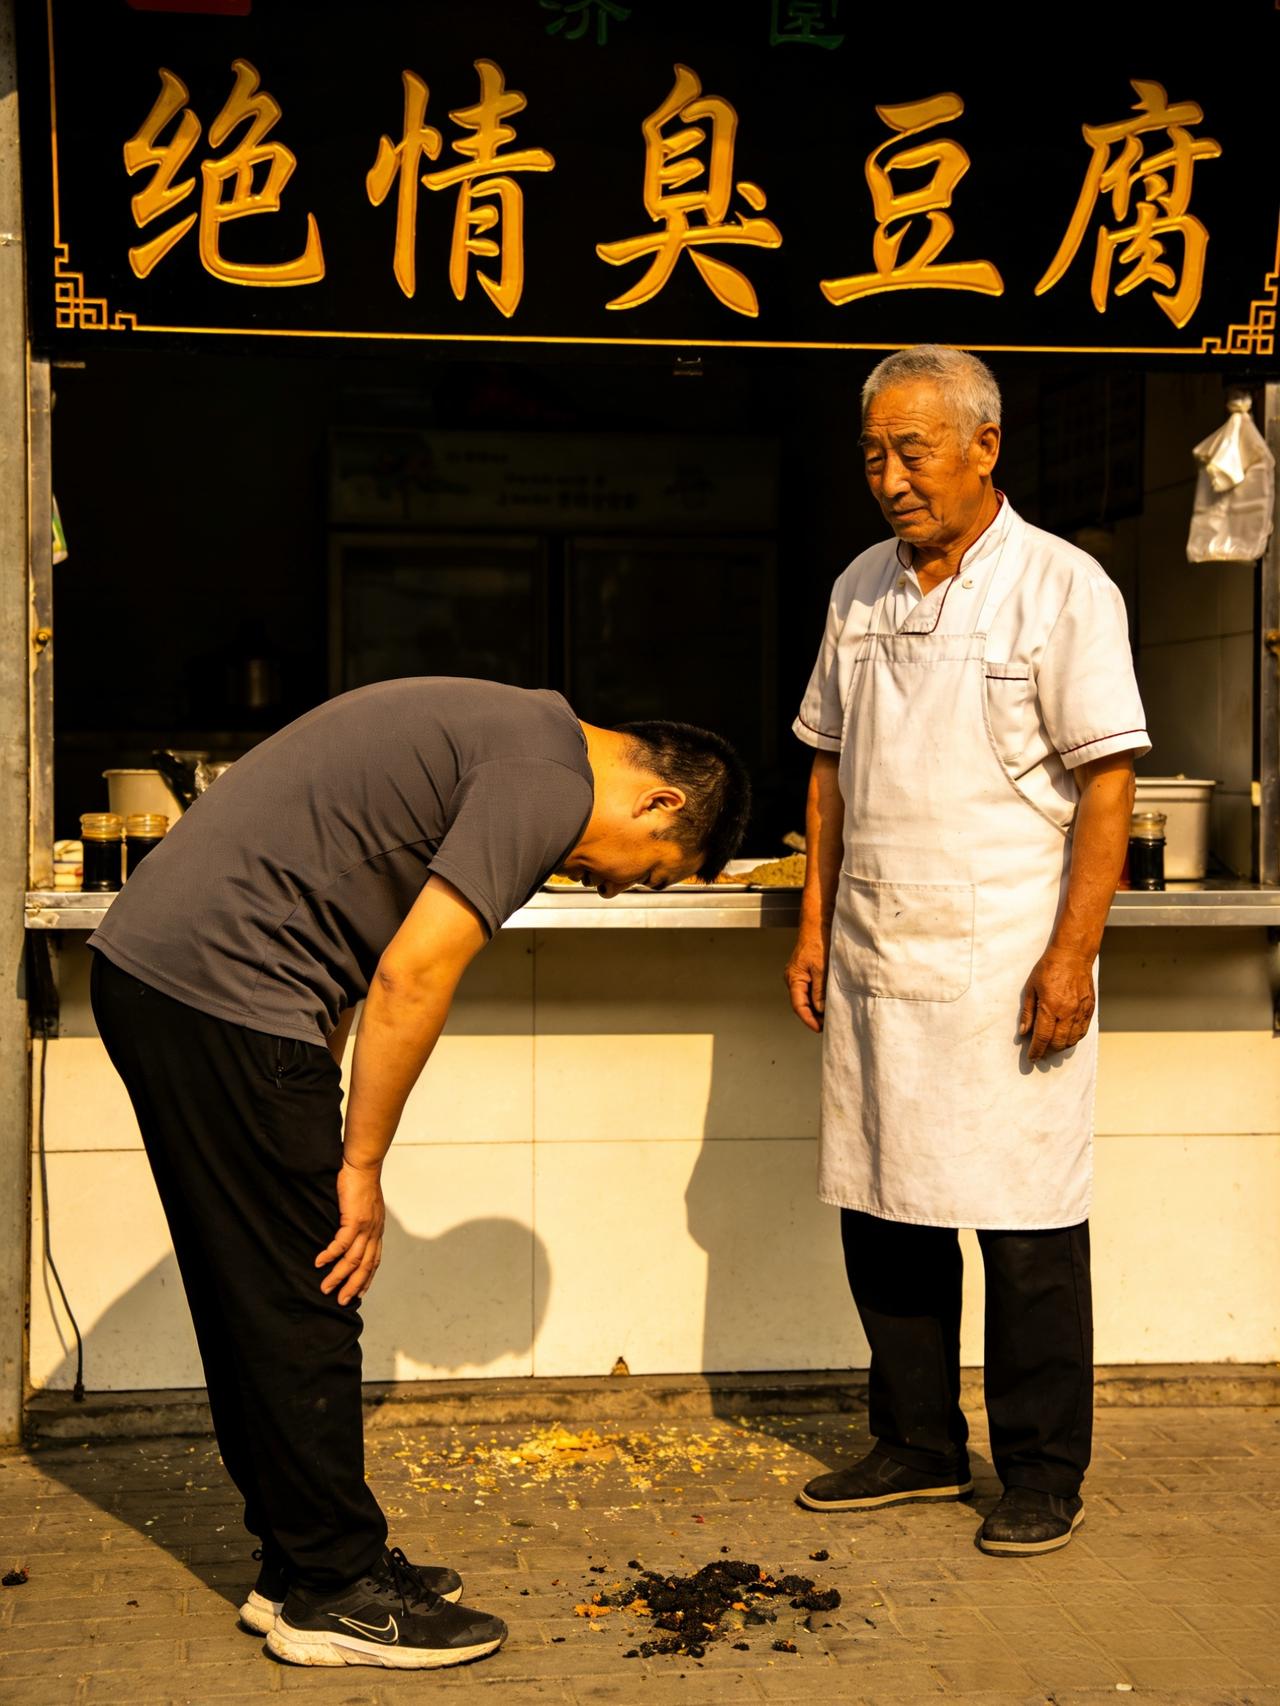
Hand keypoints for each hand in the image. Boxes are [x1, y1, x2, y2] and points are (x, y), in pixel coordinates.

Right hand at [316, 1159, 385, 1304]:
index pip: (374, 1260)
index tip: (359, 1294)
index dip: (366, 1279)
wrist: (363, 1165)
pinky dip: (330, 1255)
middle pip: (365, 1266)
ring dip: (338, 1275)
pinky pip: (342, 1243)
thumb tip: (347, 1233)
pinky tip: (319, 1262)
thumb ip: (357, 1222)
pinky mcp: (354, 1218)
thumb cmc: (360, 1183)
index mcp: (376, 1230)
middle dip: (353, 1286)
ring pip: (353, 1259)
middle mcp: (374, 1231)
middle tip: (340, 1301)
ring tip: (325, 1287)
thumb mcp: (363, 1207)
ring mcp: (365, 1226)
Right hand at [785, 929, 829, 1032]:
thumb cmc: (817, 941)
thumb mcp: (821, 968)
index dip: (809, 1019)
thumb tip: (820, 1009)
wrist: (818, 924)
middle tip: (826, 1026)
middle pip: (801, 1004)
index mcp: (793, 978)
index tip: (819, 1028)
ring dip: (816, 1007)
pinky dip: (818, 998)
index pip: (799, 1005)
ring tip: (829, 1016)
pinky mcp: (806, 971)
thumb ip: (820, 990)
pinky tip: (827, 1001)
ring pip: (806, 997)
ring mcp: (799, 975)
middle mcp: (793, 978)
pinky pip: (810, 989)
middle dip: (813, 1016)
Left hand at [1019, 948, 1095, 1061]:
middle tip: (1040, 1052)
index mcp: (1050, 1006)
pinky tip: (1066, 1039)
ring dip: (1061, 1047)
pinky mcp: (1090, 1009)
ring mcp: (1080, 1011)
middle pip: (1058, 1043)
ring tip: (1051, 1047)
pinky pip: (1082, 1032)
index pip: (1042, 1037)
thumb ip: (1028, 1012)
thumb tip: (1023, 1031)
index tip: (1032, 1057)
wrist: (1073, 955)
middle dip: (1048, 1051)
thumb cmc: (1049, 969)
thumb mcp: (1031, 988)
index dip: (1036, 1050)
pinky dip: (1073, 1039)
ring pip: (1072, 1040)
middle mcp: (1067, 1012)